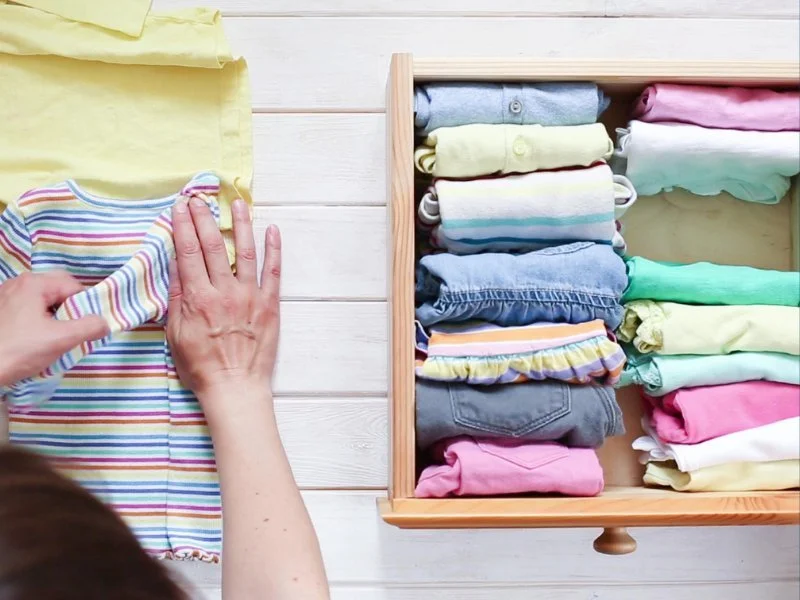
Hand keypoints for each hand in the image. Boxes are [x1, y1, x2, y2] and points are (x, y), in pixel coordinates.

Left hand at [0, 271, 108, 386]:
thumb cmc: (18, 351)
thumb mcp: (60, 340)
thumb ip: (89, 327)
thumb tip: (106, 322)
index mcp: (34, 283)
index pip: (74, 286)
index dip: (86, 305)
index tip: (87, 326)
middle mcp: (18, 283)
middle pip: (57, 290)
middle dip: (70, 310)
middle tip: (72, 332)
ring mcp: (5, 296)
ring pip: (43, 301)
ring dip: (54, 317)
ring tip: (54, 338)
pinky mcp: (0, 311)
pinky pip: (28, 309)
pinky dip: (38, 321)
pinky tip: (35, 340)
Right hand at [167, 196, 280, 407]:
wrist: (235, 387)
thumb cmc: (201, 366)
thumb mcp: (175, 334)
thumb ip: (177, 298)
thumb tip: (175, 265)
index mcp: (198, 298)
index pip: (188, 252)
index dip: (183, 226)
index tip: (179, 207)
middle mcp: (224, 292)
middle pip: (214, 246)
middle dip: (205, 218)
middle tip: (200, 198)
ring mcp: (250, 296)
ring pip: (246, 252)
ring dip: (242, 225)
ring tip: (238, 203)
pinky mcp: (270, 305)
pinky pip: (273, 272)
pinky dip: (274, 250)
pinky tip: (272, 231)